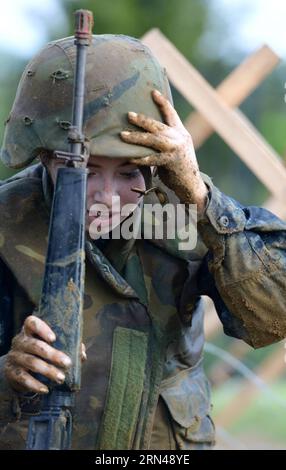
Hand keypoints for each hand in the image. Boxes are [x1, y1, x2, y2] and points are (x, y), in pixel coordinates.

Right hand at [4, 315, 86, 393]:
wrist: (15, 369)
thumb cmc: (38, 354)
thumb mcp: (49, 347)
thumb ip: (67, 347)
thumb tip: (82, 354)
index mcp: (29, 331)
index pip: (31, 323)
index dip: (42, 329)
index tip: (54, 338)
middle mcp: (20, 341)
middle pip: (35, 345)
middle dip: (53, 355)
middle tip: (67, 363)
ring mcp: (15, 357)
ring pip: (32, 363)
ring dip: (48, 371)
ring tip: (61, 378)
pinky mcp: (11, 372)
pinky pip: (24, 379)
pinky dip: (35, 385)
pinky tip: (46, 389)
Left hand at [120, 89, 207, 212]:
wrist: (192, 185)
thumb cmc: (180, 168)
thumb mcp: (176, 150)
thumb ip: (166, 141)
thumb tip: (147, 136)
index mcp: (181, 133)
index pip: (171, 114)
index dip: (162, 102)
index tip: (153, 92)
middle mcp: (179, 138)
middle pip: (158, 125)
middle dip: (142, 120)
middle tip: (129, 115)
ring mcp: (175, 149)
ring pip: (153, 140)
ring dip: (136, 137)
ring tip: (123, 135)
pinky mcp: (171, 161)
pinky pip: (152, 158)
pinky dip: (140, 158)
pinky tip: (130, 158)